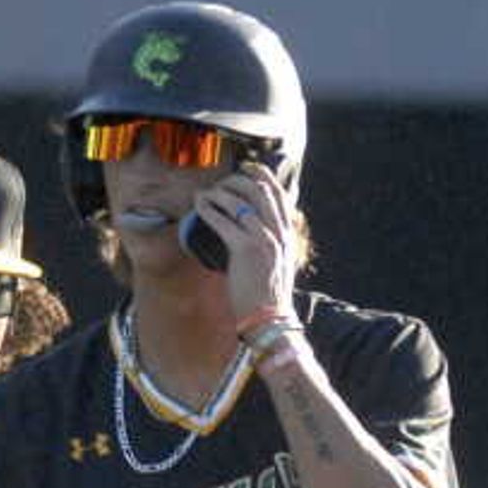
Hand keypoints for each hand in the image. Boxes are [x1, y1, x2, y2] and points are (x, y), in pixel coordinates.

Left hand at [189, 161, 296, 320]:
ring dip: (219, 193)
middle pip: (259, 190)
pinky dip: (209, 208)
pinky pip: (223, 220)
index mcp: (287, 235)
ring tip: (206, 195)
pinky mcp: (245, 250)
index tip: (248, 168)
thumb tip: (248, 225)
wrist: (269, 319)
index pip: (279, 194)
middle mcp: (279, 233)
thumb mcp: (276, 262)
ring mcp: (263, 240)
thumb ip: (269, 242)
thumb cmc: (266, 294)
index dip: (263, 175)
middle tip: (221, 184)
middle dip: (237, 180)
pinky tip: (199, 204)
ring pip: (240, 201)